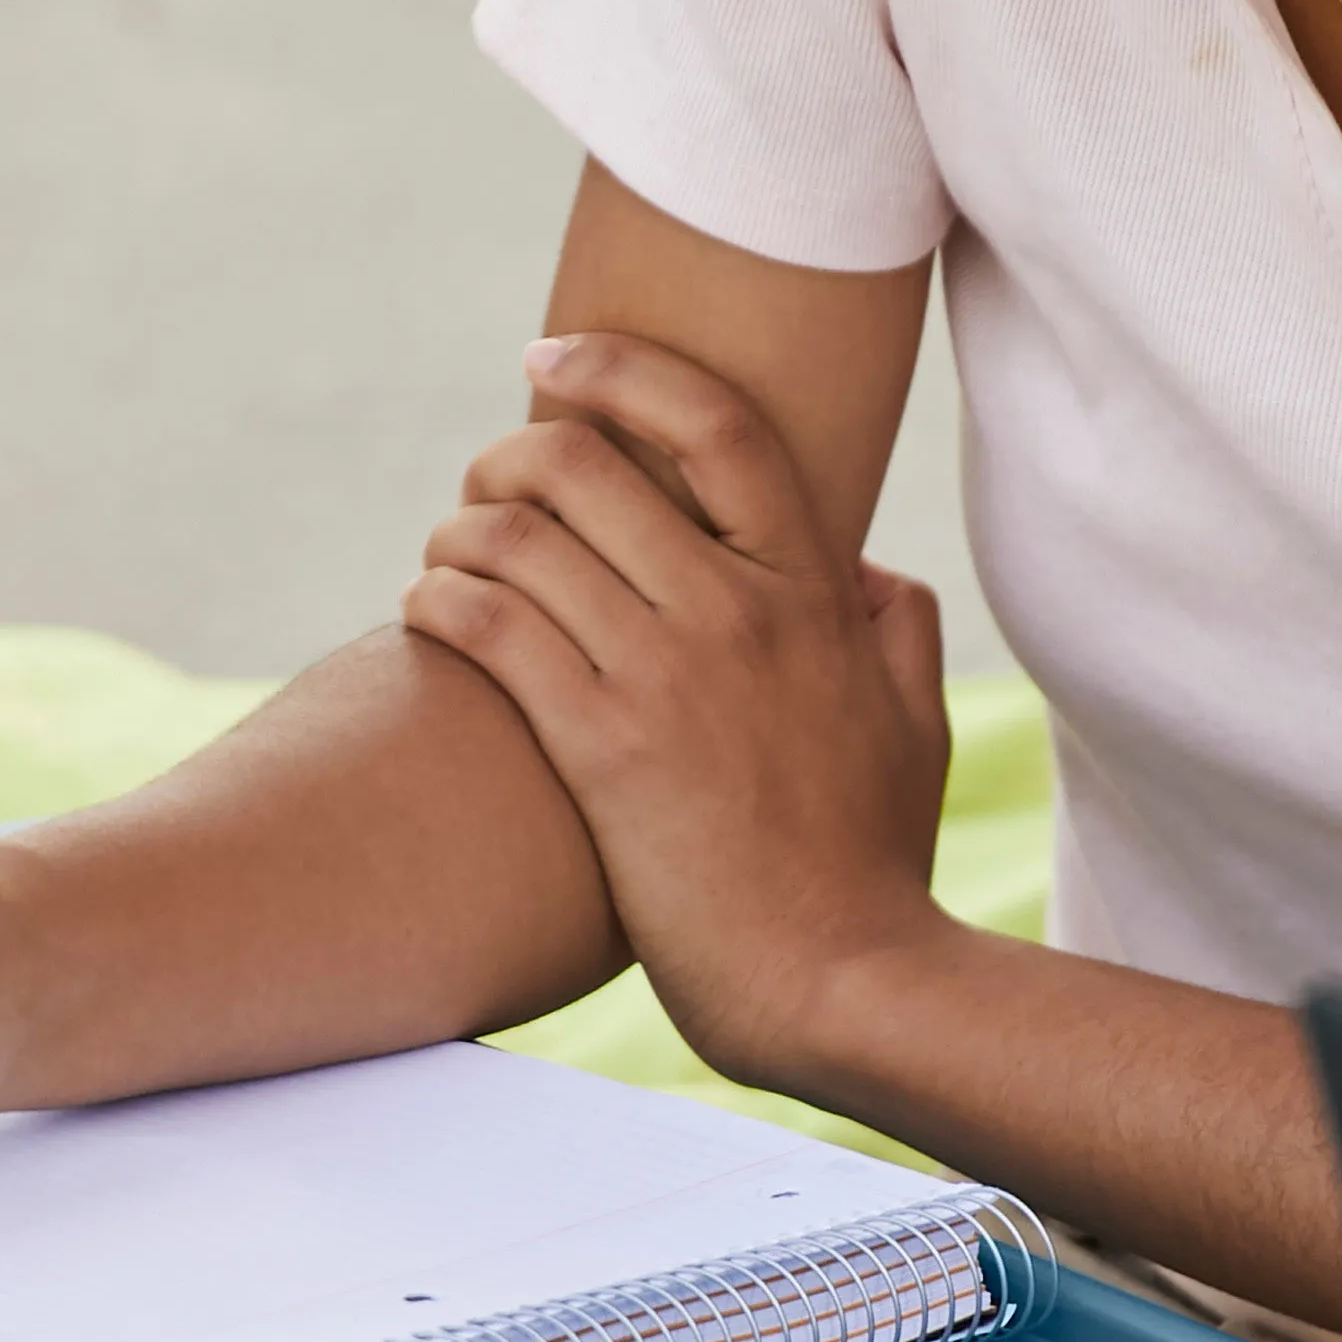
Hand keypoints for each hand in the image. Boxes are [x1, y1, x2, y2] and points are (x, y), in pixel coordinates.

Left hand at [398, 330, 952, 1089]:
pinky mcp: (602, 750)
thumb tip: (871, 577)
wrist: (846, 983)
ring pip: (517, 538)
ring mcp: (666, 676)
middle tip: (479, 488)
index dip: (620, 370)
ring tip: (442, 563)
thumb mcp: (916, 729)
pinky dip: (436, 601)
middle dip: (504, 456)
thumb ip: (898, 632)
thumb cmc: (877, 868)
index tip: (552, 359)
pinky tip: (425, 616)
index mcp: (812, 591)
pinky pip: (488, 628)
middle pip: (581, 464)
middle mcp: (735, 611)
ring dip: (454, 533)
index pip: (715, 424)